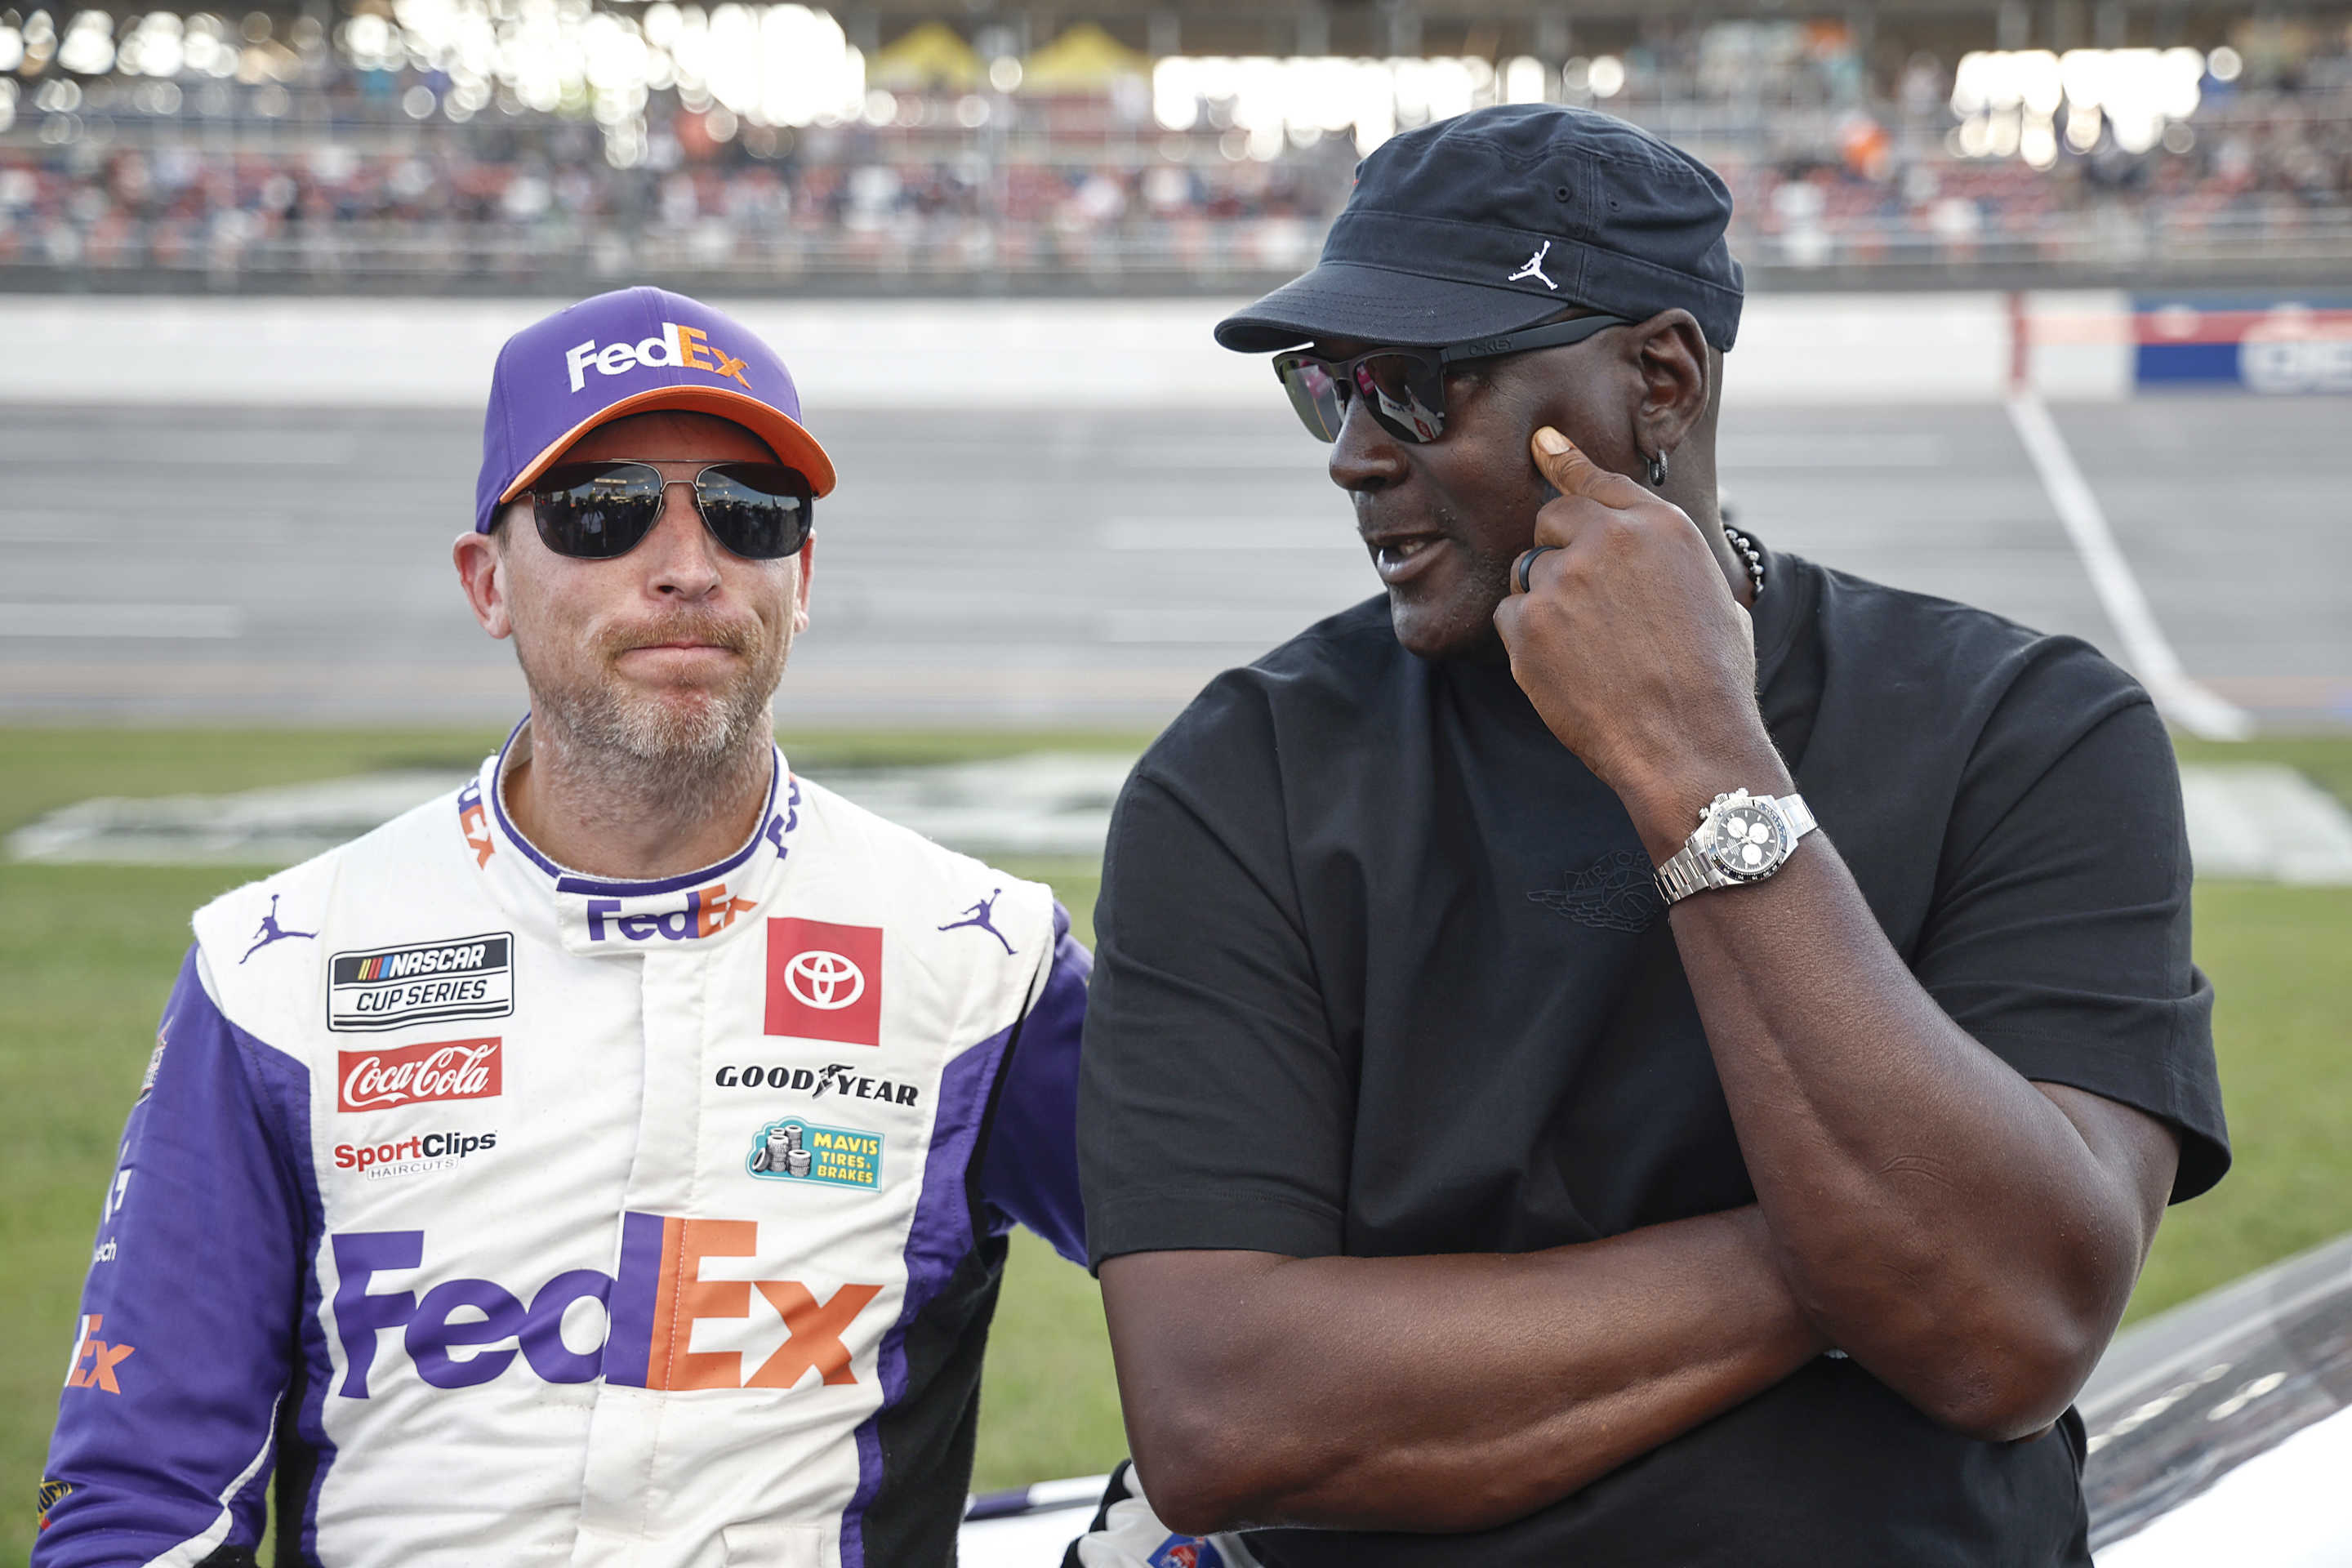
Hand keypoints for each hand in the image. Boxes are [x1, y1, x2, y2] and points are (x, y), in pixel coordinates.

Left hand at [1492, 427, 1785, 851]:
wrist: (1689, 742)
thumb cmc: (1711, 679)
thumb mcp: (1713, 595)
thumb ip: (1666, 556)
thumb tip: (1644, 546)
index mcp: (1660, 525)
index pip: (1597, 479)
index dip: (1564, 462)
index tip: (1540, 444)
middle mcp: (1608, 539)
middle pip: (1550, 519)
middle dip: (1558, 550)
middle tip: (1584, 604)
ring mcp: (1563, 579)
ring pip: (1528, 571)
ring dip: (1545, 601)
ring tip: (1590, 649)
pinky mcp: (1529, 624)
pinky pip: (1510, 617)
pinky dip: (1528, 642)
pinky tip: (1568, 671)